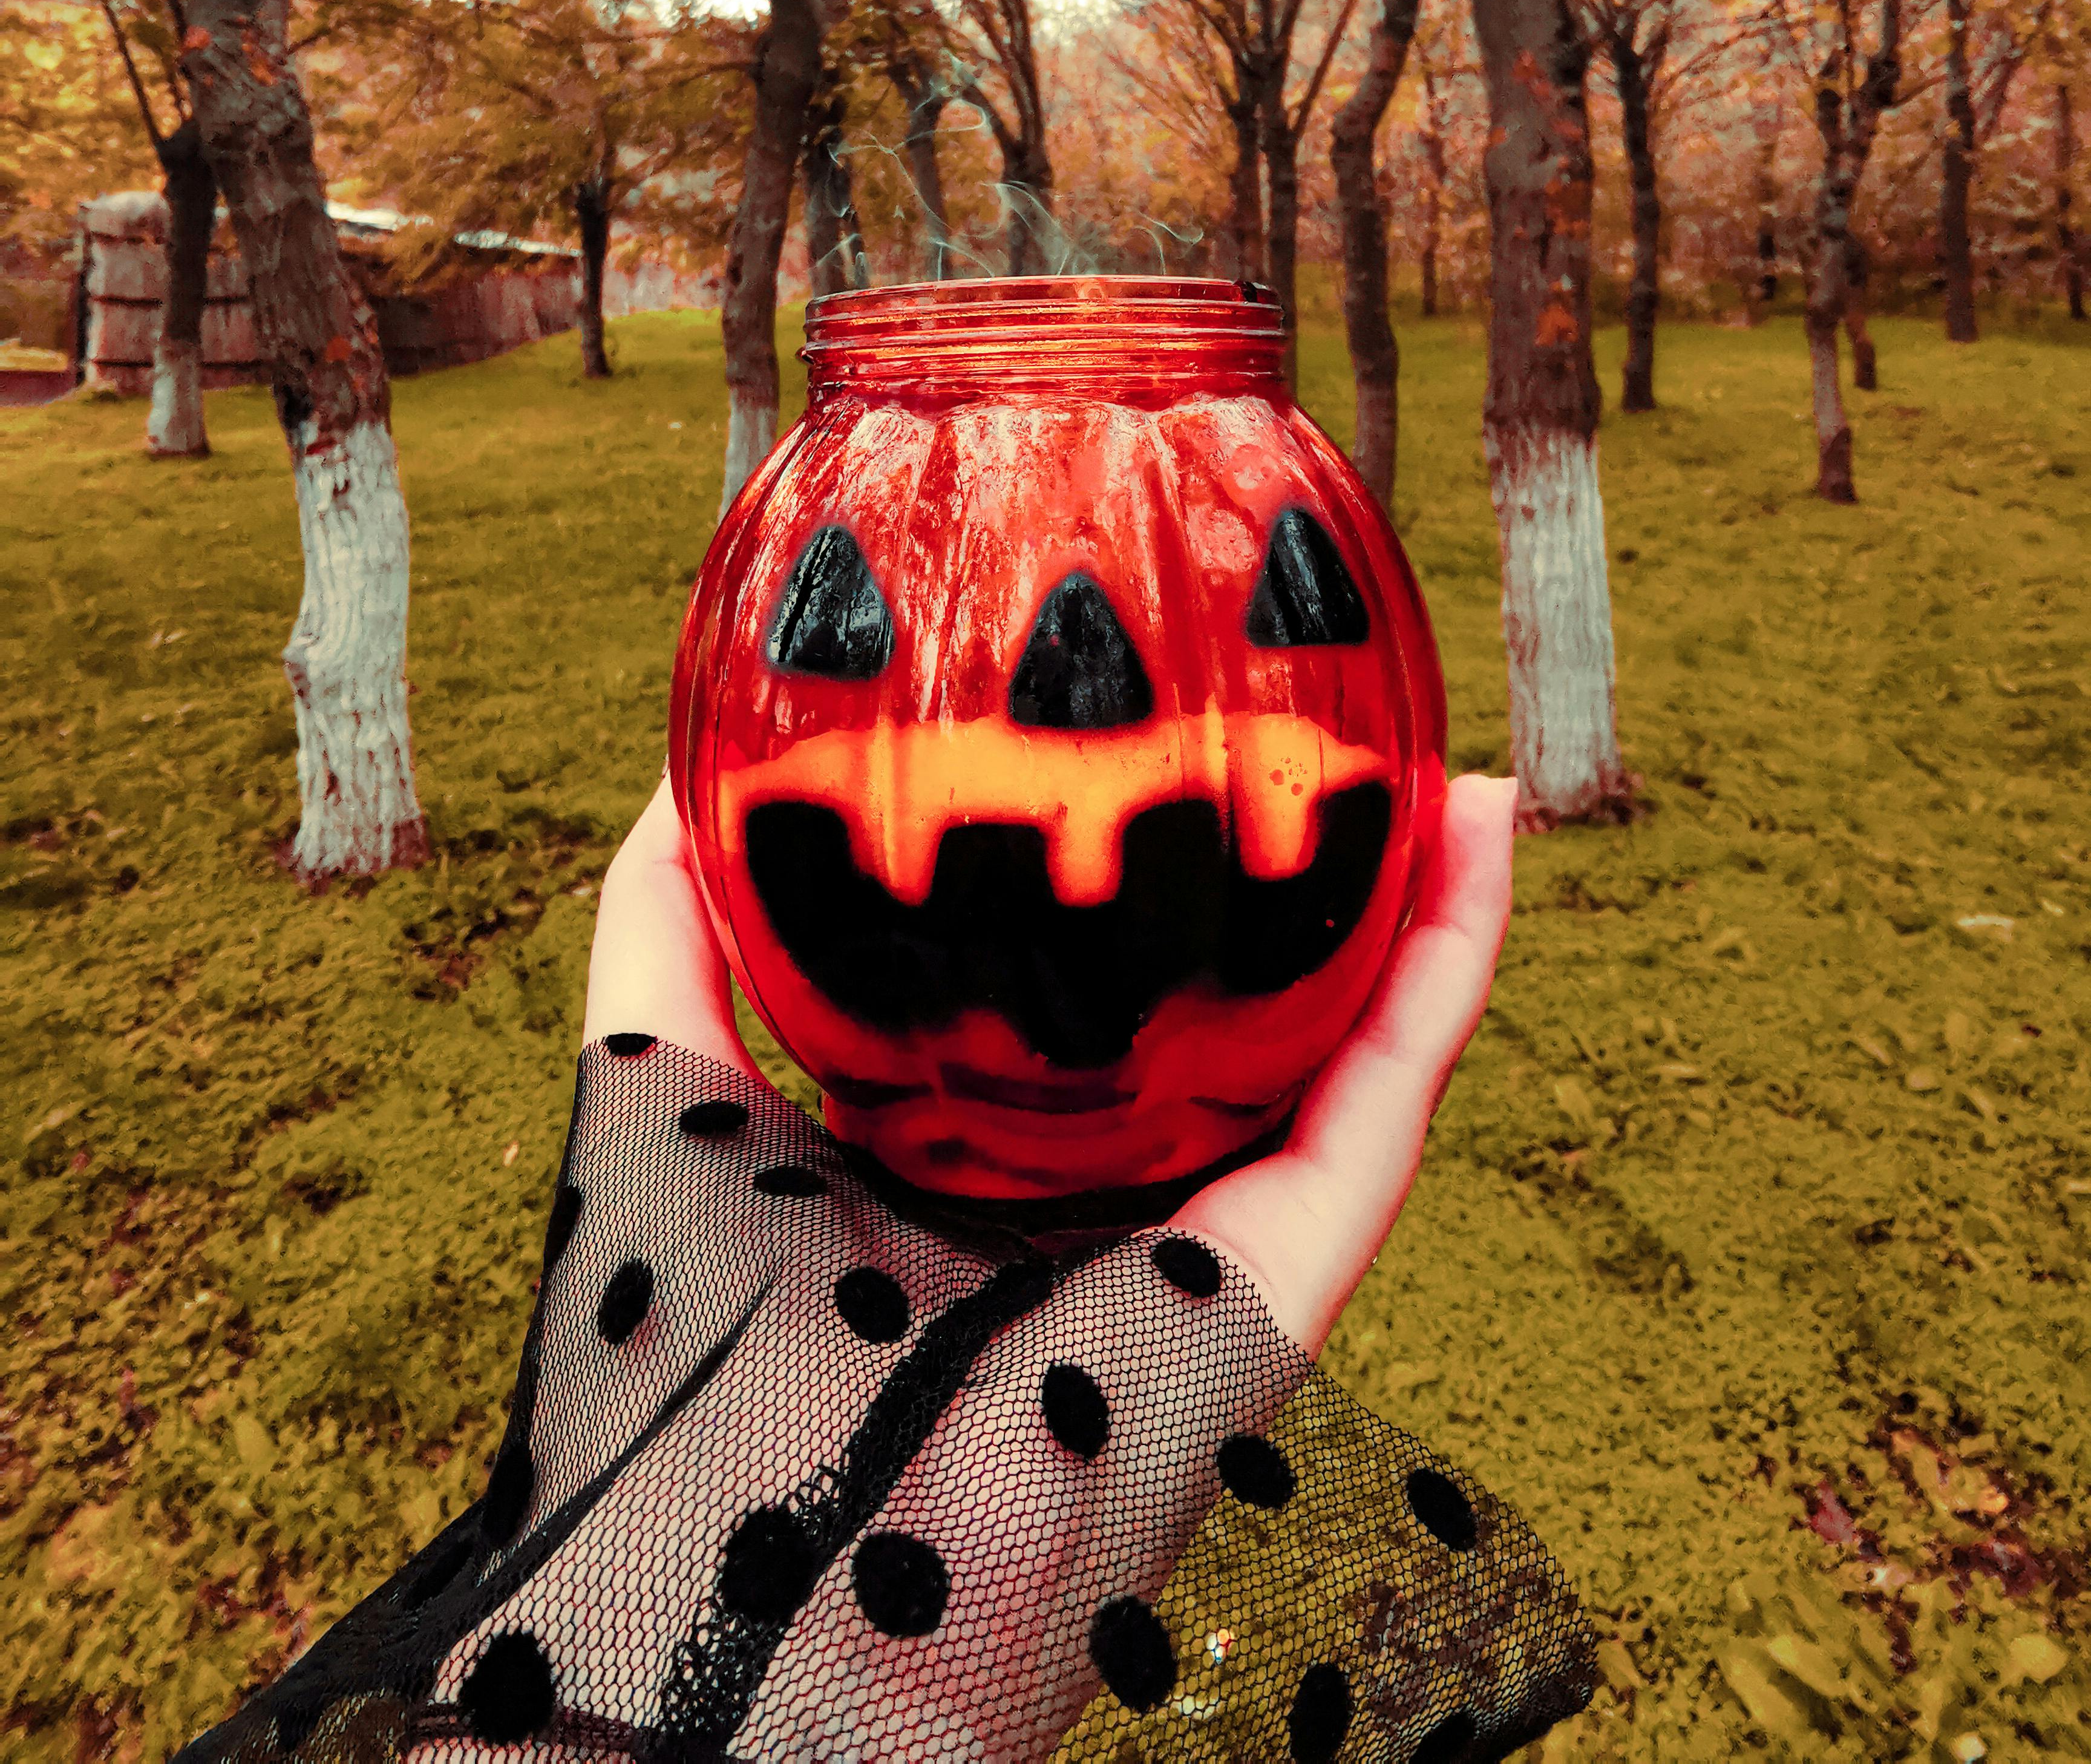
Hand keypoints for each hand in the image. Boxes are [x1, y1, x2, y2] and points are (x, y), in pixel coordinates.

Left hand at [583, 769, 1515, 1356]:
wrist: (751, 1589)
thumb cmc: (679, 1353)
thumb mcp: (654, 1081)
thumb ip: (665, 927)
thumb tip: (687, 764)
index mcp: (982, 1156)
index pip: (1094, 994)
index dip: (1146, 872)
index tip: (1178, 735)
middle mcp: (1110, 1194)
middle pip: (1241, 1010)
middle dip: (1309, 879)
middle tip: (1352, 731)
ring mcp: (1206, 1239)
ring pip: (1344, 1043)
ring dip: (1416, 905)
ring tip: (1455, 768)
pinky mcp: (1278, 1279)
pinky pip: (1387, 1102)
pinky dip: (1451, 972)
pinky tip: (1487, 845)